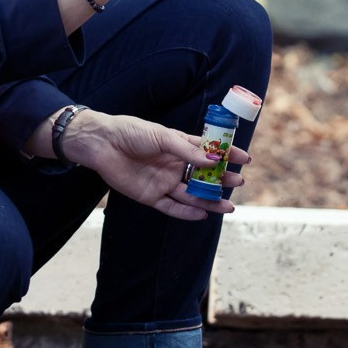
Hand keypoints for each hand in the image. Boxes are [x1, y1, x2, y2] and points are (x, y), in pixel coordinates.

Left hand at [61, 110, 249, 221]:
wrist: (102, 144)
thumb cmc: (131, 132)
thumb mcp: (162, 136)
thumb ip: (186, 151)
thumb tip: (213, 161)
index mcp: (179, 147)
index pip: (208, 152)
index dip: (227, 155)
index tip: (245, 159)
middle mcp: (174, 165)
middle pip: (203, 177)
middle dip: (222, 181)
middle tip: (239, 182)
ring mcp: (163, 182)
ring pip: (191, 195)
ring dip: (210, 201)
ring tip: (229, 206)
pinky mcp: (150, 196)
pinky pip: (172, 207)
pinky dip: (187, 212)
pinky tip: (203, 215)